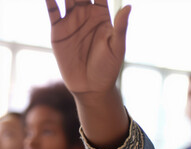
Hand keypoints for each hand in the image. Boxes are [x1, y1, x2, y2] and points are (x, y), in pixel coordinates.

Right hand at [45, 0, 131, 148]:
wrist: (91, 86)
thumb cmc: (109, 68)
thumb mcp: (117, 47)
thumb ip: (121, 27)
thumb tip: (129, 7)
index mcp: (103, 16)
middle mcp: (86, 15)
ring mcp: (71, 21)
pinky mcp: (57, 30)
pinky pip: (52, 10)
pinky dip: (49, 0)